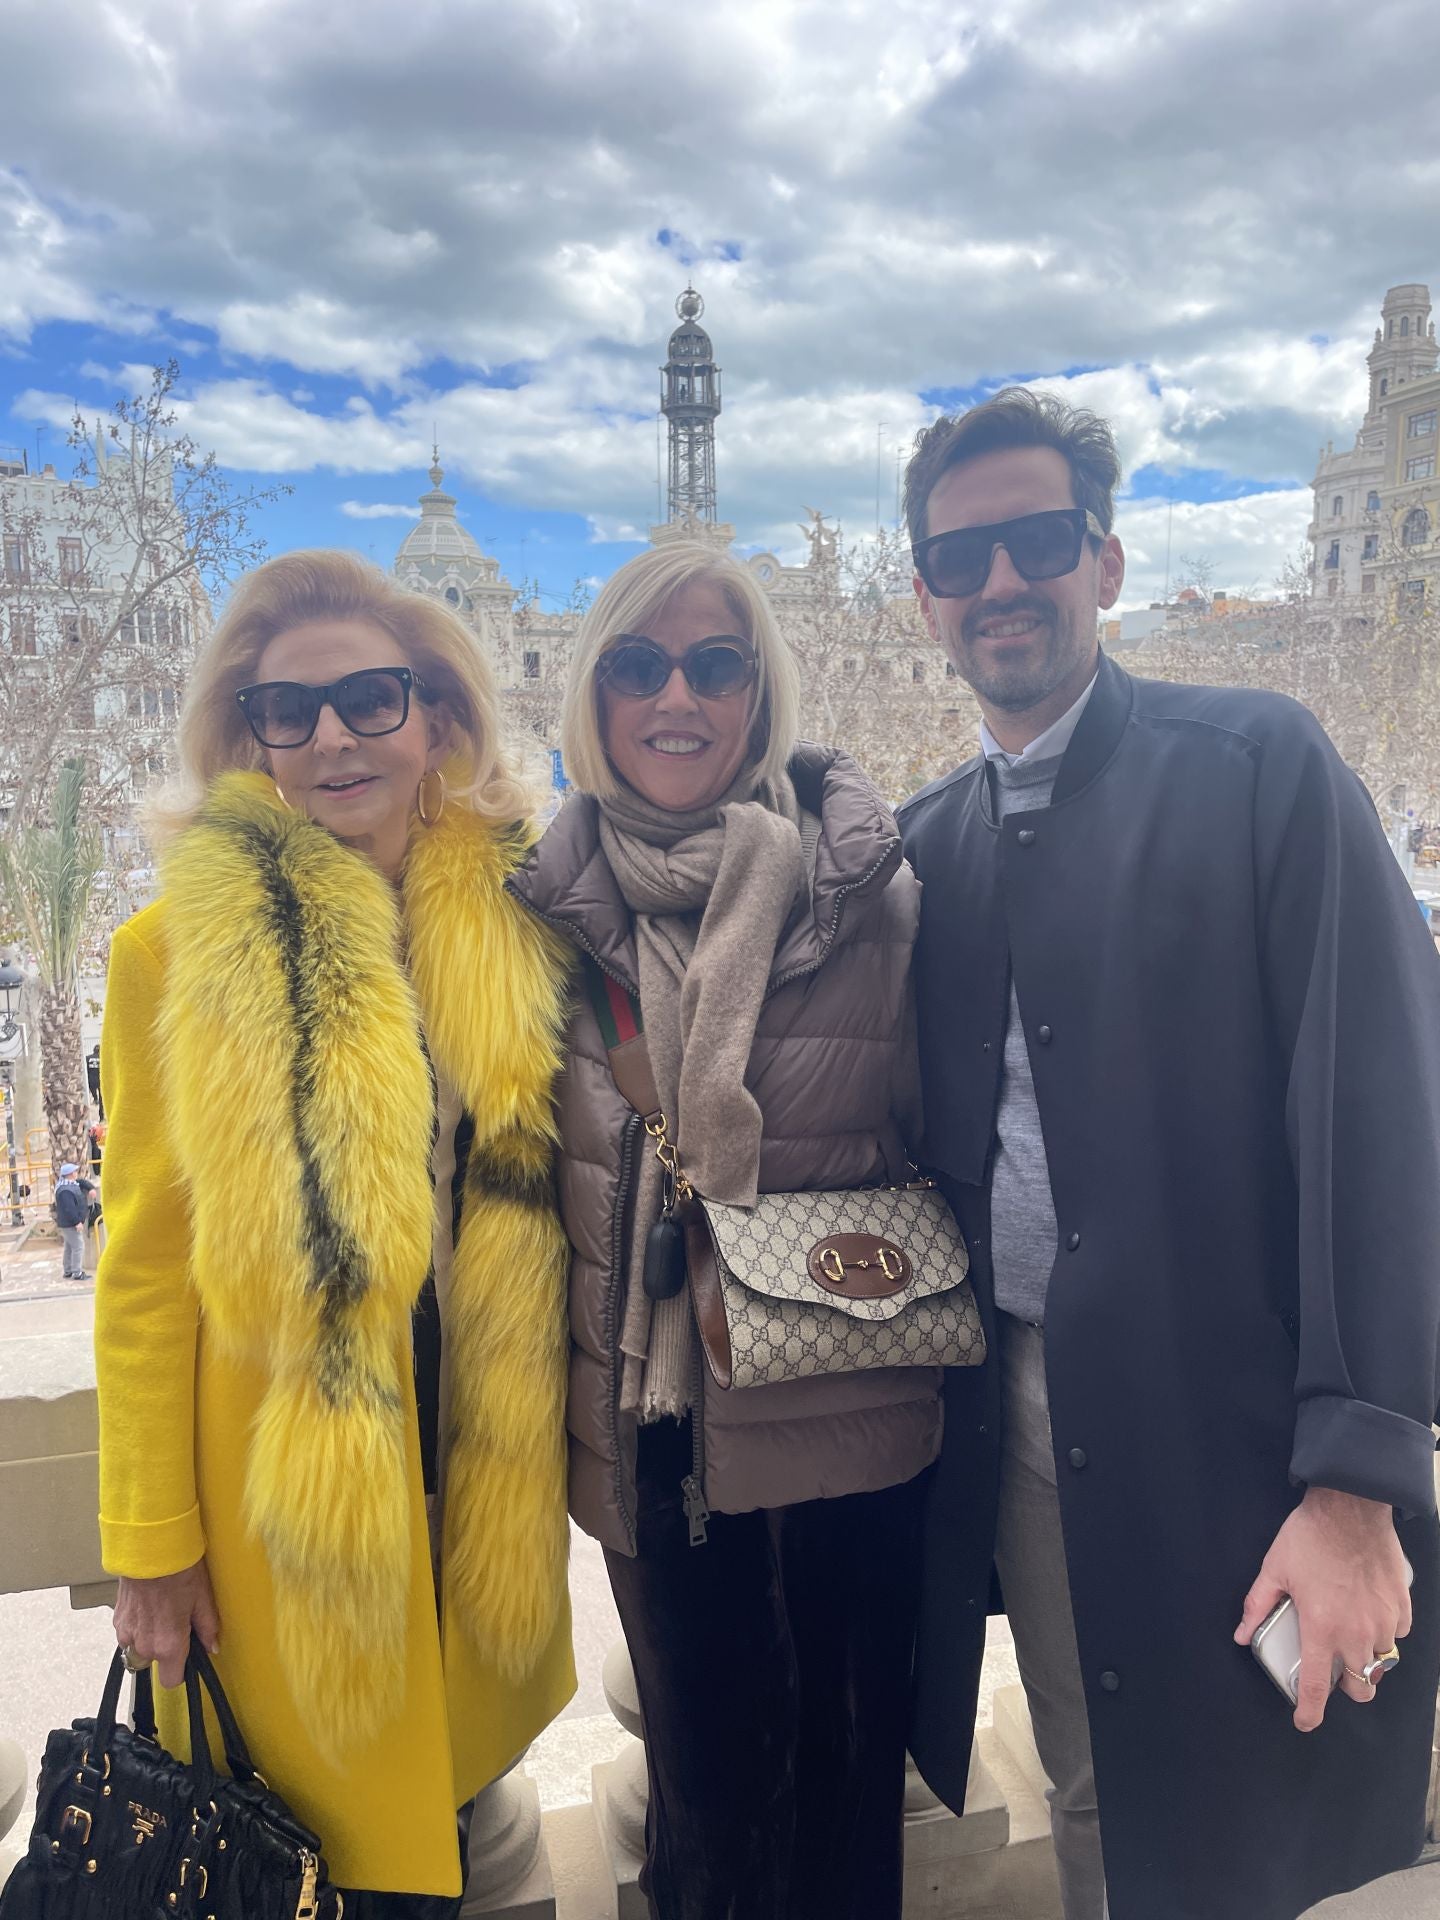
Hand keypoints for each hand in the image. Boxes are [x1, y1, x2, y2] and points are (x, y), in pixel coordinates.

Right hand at [113, 1559, 220, 1689]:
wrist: (149, 1549)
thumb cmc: (179, 1570)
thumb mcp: (203, 1598)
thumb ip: (208, 1628)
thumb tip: (212, 1646)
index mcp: (168, 1644)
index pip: (172, 1681)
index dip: (182, 1670)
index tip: (188, 1656)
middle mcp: (144, 1645)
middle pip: (155, 1663)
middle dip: (166, 1649)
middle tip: (177, 1623)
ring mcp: (126, 1634)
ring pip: (140, 1648)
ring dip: (150, 1638)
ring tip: (162, 1611)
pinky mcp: (117, 1621)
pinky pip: (129, 1634)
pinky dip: (139, 1625)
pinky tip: (149, 1605)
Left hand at [1234, 1488, 1410, 1732]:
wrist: (1351, 1506)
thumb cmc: (1310, 1537)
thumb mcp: (1274, 1569)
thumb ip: (1258, 1606)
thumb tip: (1242, 1634)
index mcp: (1322, 1629)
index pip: (1316, 1686)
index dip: (1310, 1711)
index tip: (1305, 1721)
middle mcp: (1357, 1634)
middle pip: (1361, 1686)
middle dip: (1348, 1688)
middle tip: (1333, 1670)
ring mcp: (1384, 1621)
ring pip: (1382, 1663)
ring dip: (1367, 1661)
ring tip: (1351, 1641)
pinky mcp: (1402, 1606)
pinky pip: (1397, 1634)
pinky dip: (1385, 1633)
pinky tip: (1370, 1615)